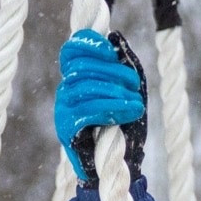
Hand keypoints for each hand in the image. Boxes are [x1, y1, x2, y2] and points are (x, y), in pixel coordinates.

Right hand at [55, 28, 146, 182]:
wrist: (121, 164)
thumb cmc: (127, 125)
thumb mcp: (132, 89)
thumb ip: (125, 62)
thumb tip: (114, 36)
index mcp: (78, 78)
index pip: (71, 50)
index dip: (89, 45)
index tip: (110, 53)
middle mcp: (66, 91)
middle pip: (81, 67)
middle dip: (112, 72)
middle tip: (134, 85)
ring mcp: (63, 110)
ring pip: (85, 87)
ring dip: (116, 92)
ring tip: (137, 104)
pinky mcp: (66, 129)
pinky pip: (86, 111)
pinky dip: (112, 108)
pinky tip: (130, 112)